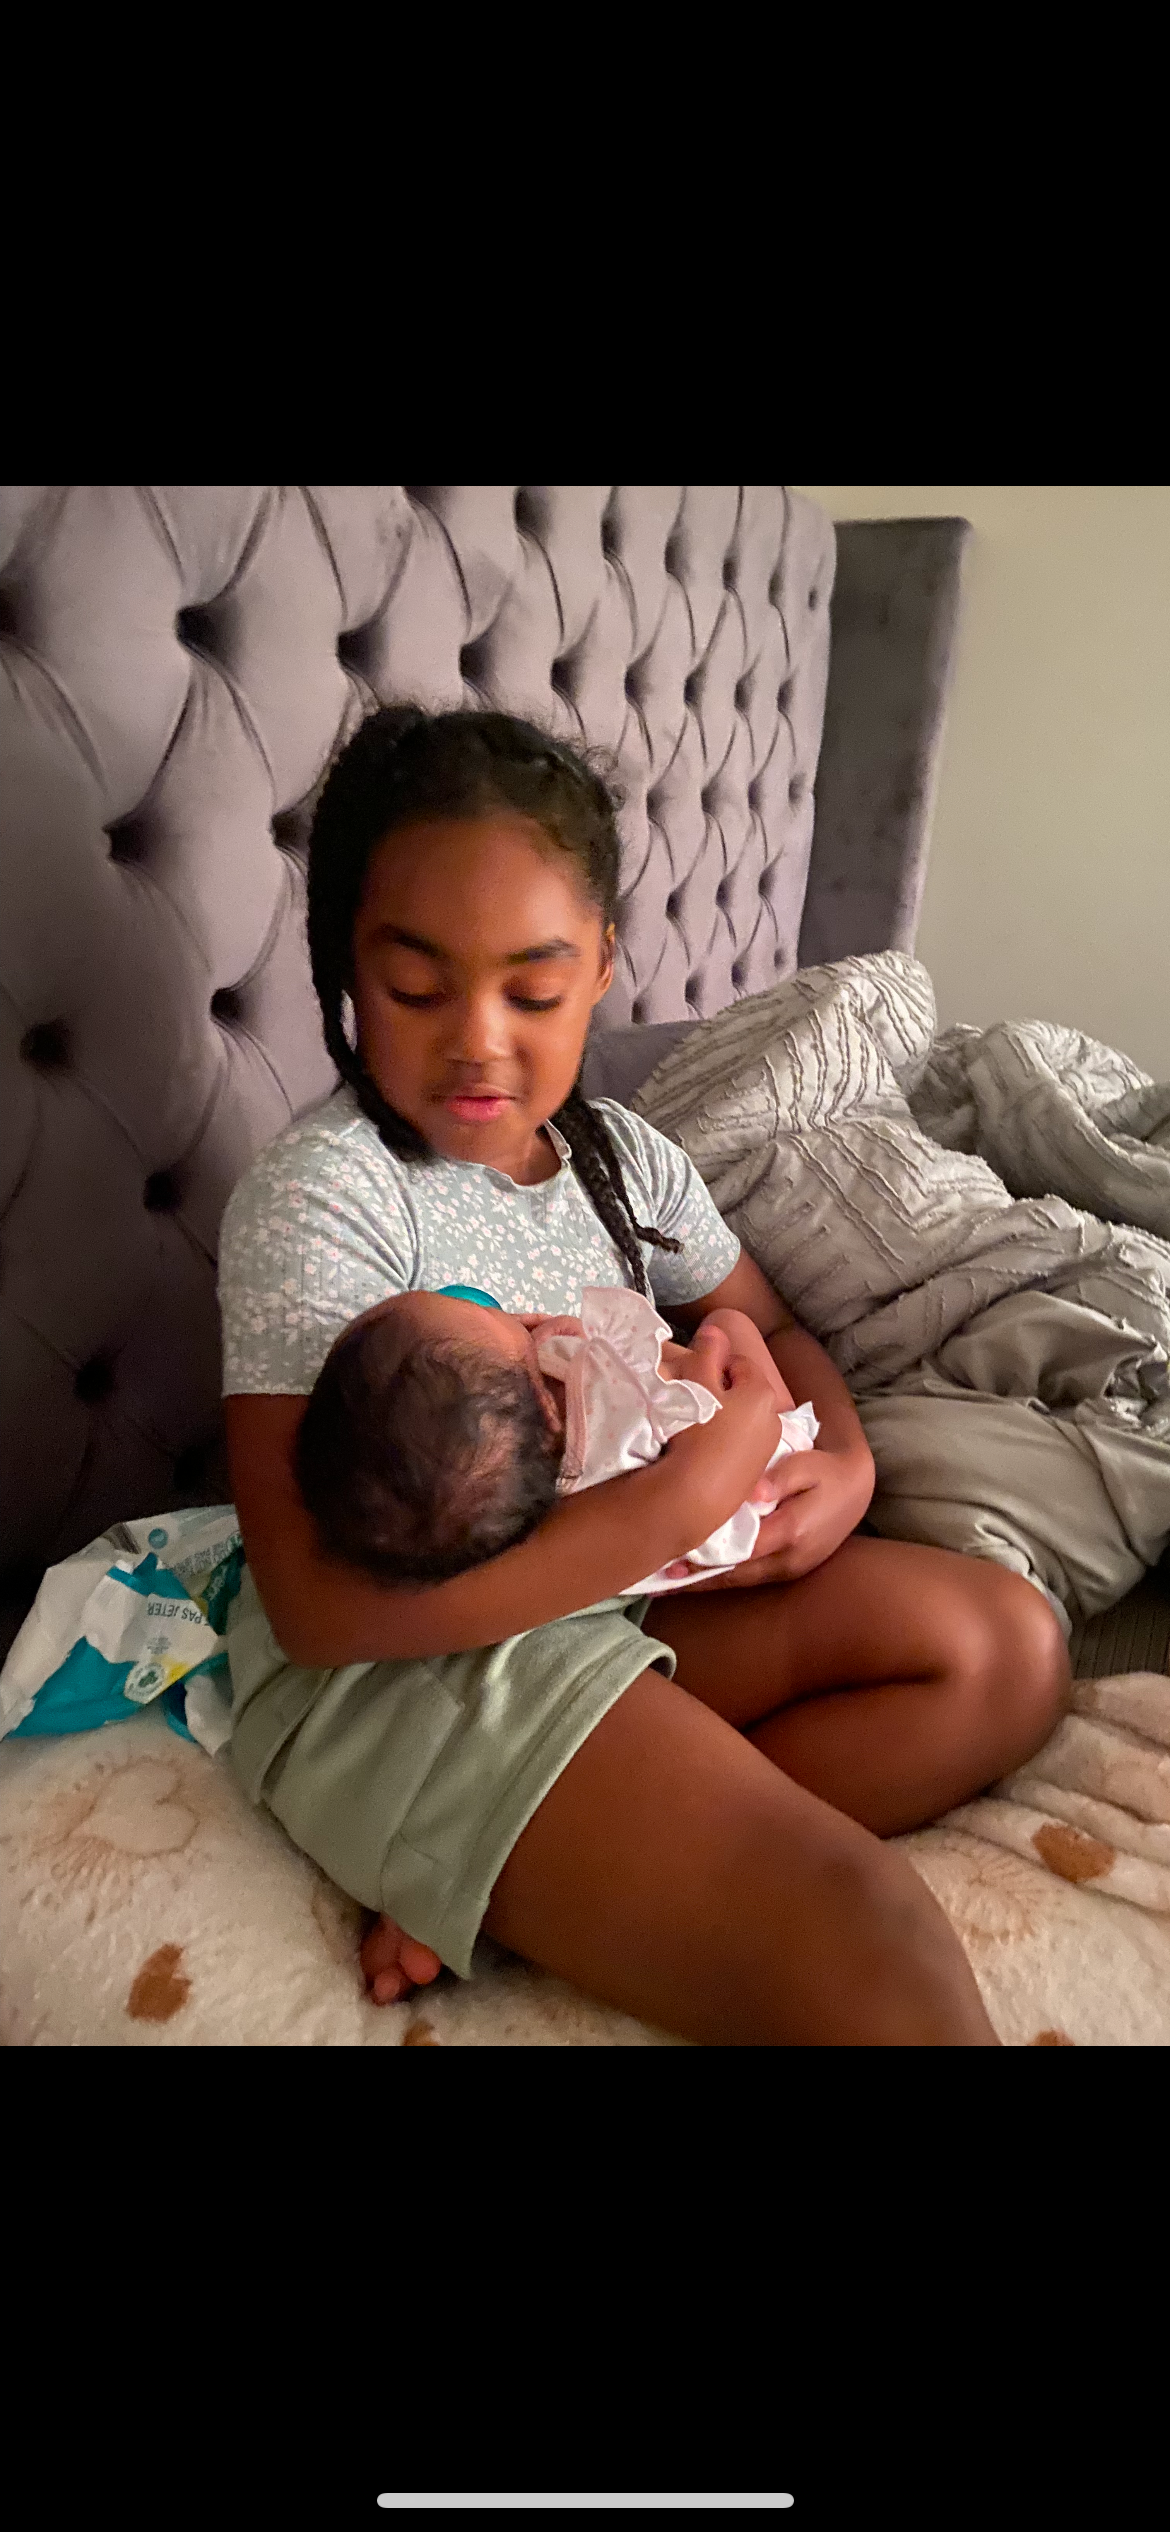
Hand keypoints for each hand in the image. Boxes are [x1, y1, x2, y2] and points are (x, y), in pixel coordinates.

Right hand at [657, 1352, 783, 1544]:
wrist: (693, 1495)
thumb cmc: (694, 1430)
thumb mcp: (695, 1381)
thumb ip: (707, 1352)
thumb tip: (716, 1330)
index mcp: (762, 1393)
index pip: (739, 1364)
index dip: (714, 1366)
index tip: (694, 1380)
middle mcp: (774, 1420)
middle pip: (744, 1394)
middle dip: (721, 1393)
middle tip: (692, 1403)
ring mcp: (766, 1451)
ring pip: (743, 1423)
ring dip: (724, 1421)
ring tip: (695, 1432)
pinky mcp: (755, 1477)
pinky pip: (740, 1450)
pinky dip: (725, 1447)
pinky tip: (704, 1457)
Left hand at [679, 1442, 874, 1591]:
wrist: (856, 1489)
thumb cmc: (826, 1470)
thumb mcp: (807, 1464)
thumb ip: (780, 1477)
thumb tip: (753, 1492)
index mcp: (791, 1532)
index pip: (739, 1550)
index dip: (704, 1555)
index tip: (671, 1552)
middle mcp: (787, 1561)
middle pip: (732, 1574)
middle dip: (694, 1578)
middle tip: (654, 1575)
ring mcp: (787, 1570)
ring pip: (736, 1581)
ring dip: (701, 1583)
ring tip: (663, 1582)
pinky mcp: (785, 1571)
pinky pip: (745, 1578)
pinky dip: (717, 1578)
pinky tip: (692, 1577)